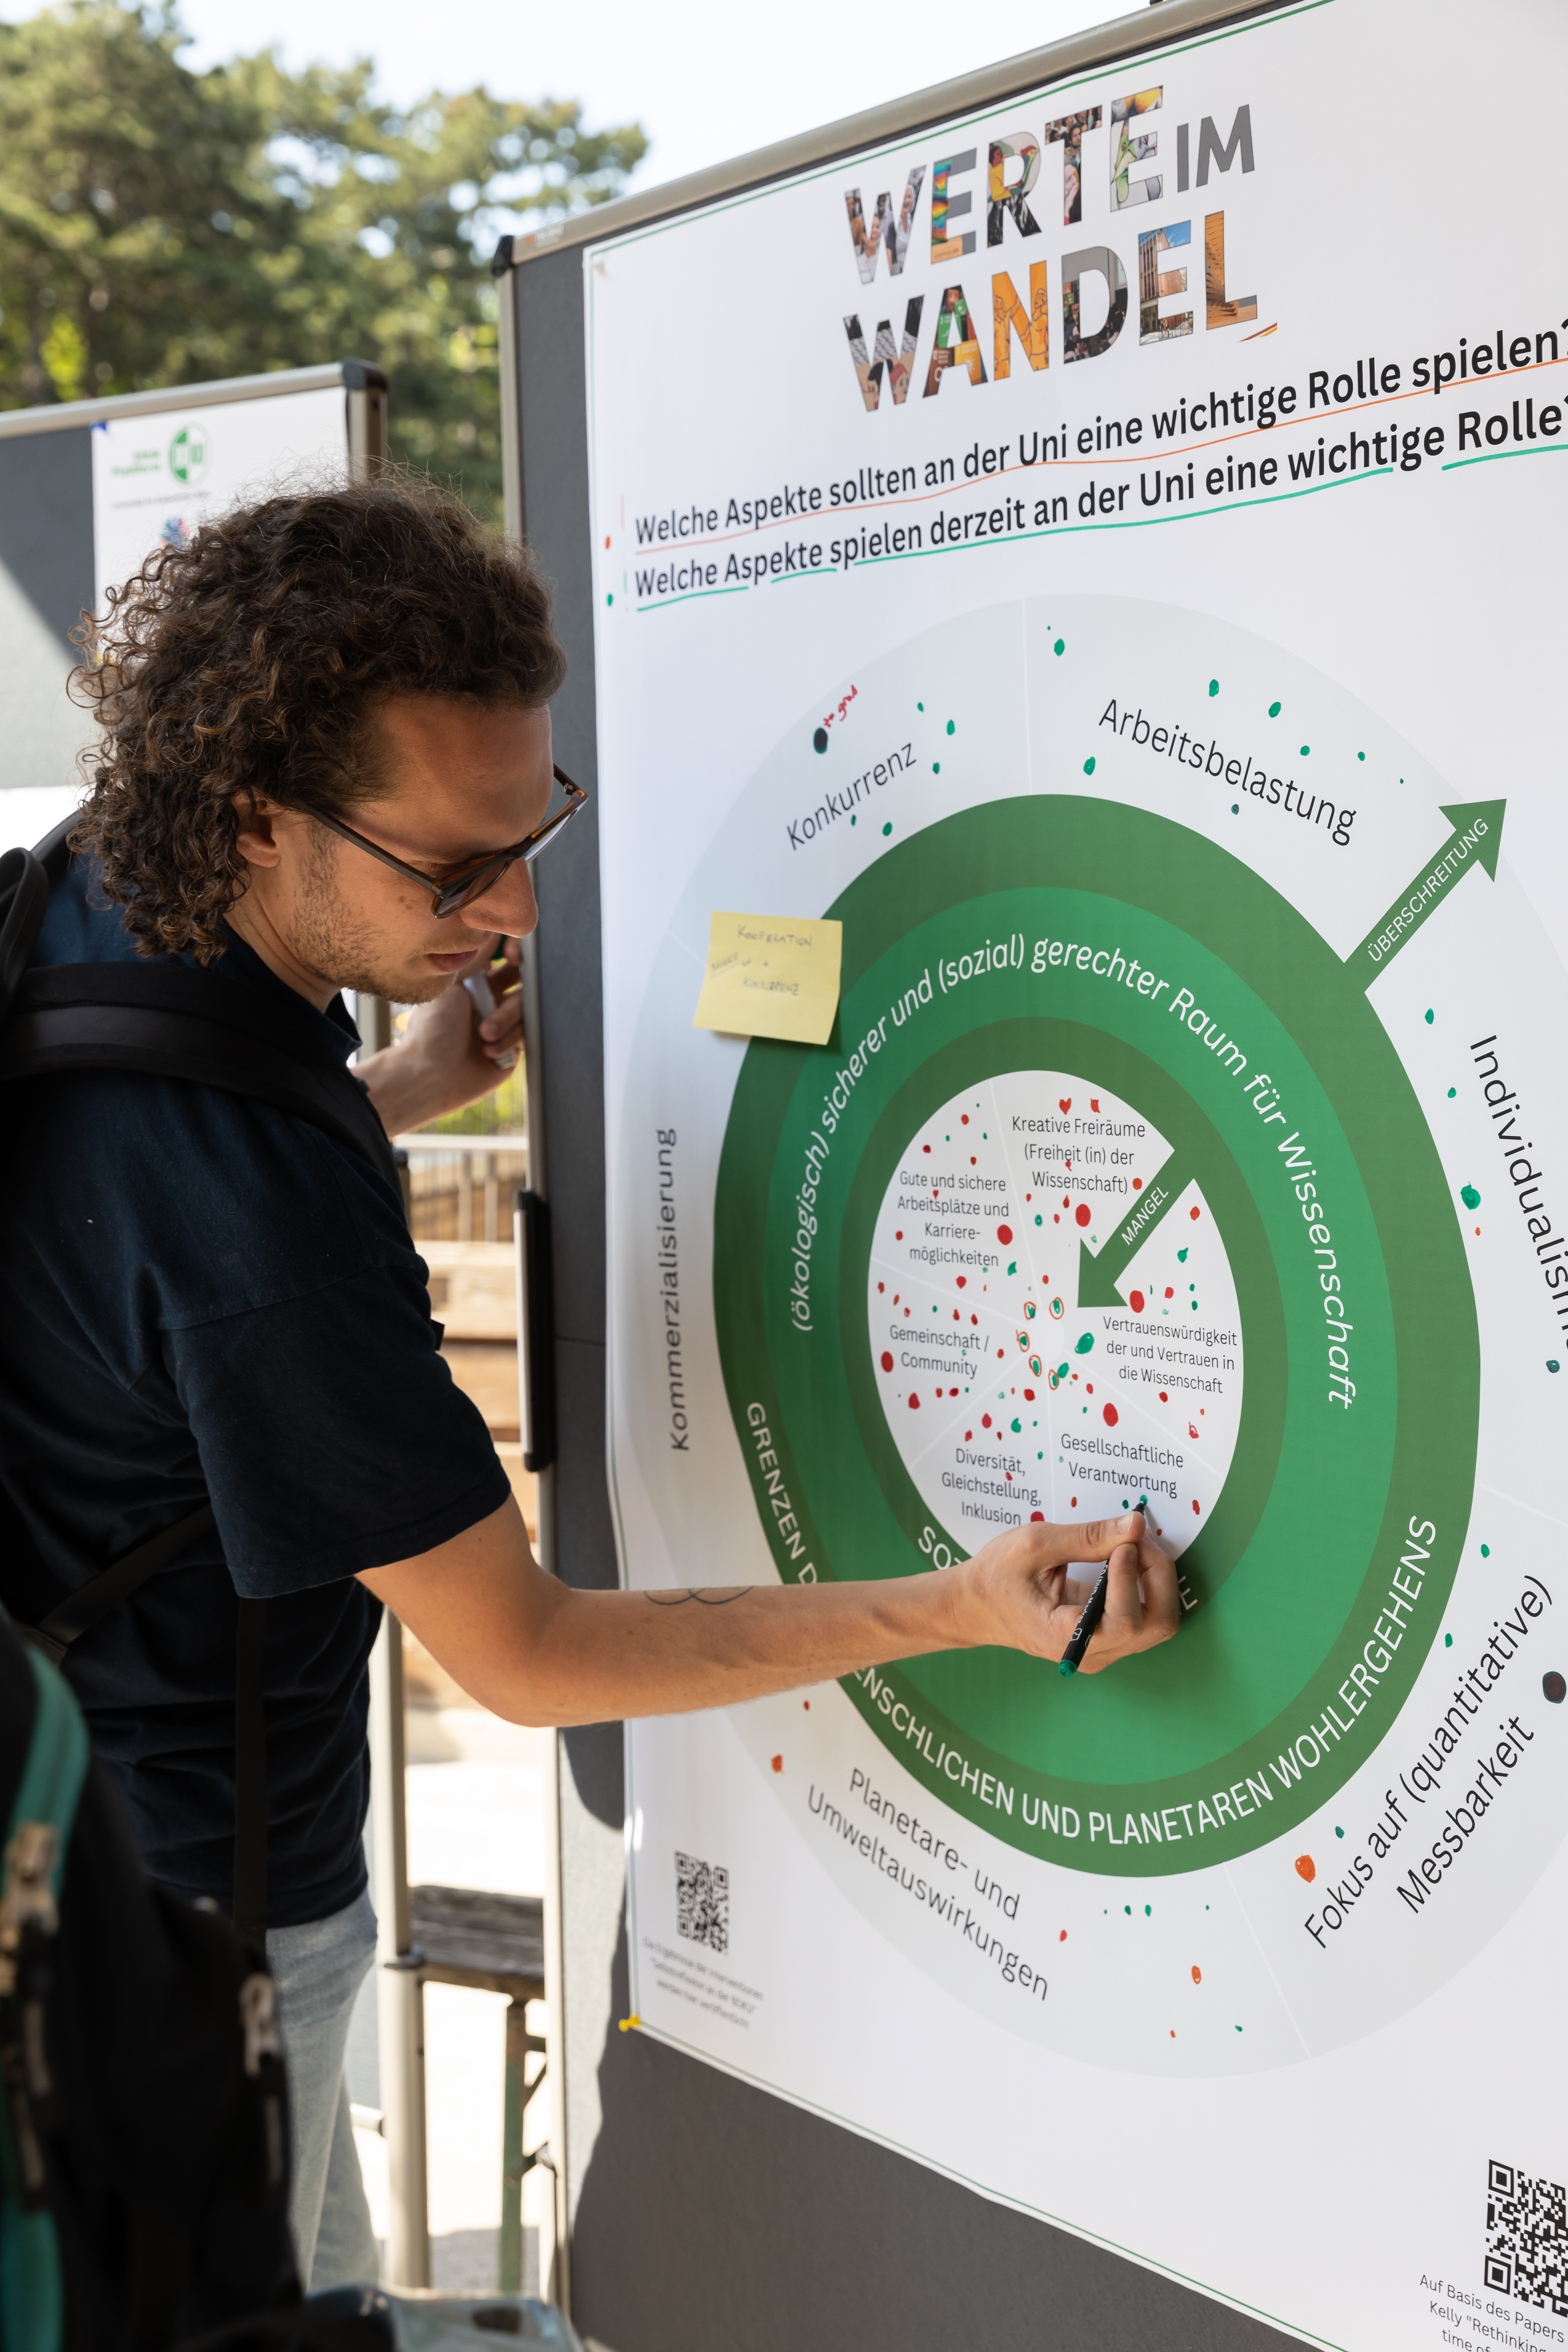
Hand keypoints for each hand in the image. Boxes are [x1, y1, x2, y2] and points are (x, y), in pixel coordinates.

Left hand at [358, 936, 523, 1133]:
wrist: (429, 1075)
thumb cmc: (433, 1029)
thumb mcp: (451, 985)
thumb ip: (473, 956)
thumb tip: (488, 925)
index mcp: (477, 983)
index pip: (509, 961)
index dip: (517, 955)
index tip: (514, 955)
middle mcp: (492, 1002)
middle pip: (524, 984)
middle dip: (517, 988)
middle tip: (504, 987)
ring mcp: (504, 1026)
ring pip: (526, 1011)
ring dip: (505, 1020)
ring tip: (483, 1034)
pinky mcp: (512, 1051)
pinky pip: (526, 1038)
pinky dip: (508, 1042)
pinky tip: (487, 1051)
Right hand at [951, 1510, 1179, 1672]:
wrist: (976, 1605)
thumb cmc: (997, 1576)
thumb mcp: (1035, 1545)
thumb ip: (1088, 1537)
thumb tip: (1136, 1524)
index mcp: (1066, 1637)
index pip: (1124, 1621)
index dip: (1132, 1577)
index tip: (1122, 1541)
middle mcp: (1092, 1653)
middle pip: (1158, 1624)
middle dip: (1157, 1574)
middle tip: (1136, 1537)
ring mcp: (1103, 1649)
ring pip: (1160, 1621)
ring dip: (1156, 1577)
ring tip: (1131, 1543)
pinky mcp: (1108, 1638)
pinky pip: (1147, 1616)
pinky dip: (1148, 1584)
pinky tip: (1127, 1557)